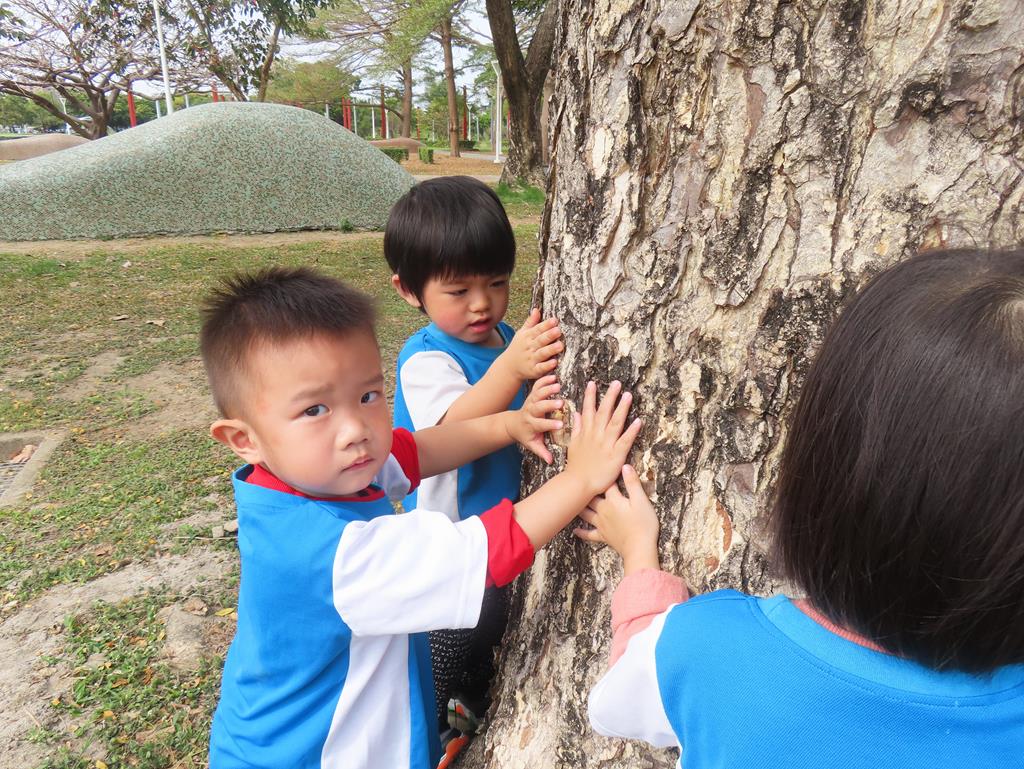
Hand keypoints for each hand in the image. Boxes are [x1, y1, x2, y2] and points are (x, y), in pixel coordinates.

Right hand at [502, 309, 562, 379]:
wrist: (509, 367)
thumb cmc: (519, 347)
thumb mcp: (522, 334)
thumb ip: (531, 322)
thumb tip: (537, 309)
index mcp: (527, 337)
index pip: (537, 329)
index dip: (546, 325)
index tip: (555, 320)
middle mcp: (529, 347)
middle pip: (540, 340)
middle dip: (549, 335)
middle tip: (558, 331)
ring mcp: (531, 359)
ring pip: (542, 354)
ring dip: (551, 349)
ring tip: (560, 345)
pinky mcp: (534, 370)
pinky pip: (541, 368)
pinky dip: (547, 366)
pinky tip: (554, 362)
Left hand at [507, 374, 562, 463]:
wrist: (513, 424)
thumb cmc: (526, 436)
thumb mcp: (532, 445)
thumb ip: (541, 452)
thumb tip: (551, 461)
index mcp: (532, 425)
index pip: (541, 425)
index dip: (550, 424)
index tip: (560, 424)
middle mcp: (530, 412)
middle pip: (539, 407)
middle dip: (549, 405)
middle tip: (560, 403)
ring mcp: (530, 402)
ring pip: (538, 394)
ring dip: (547, 389)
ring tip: (557, 385)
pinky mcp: (532, 395)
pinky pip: (537, 386)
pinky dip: (544, 380)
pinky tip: (553, 376)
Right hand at [564, 380, 642, 497]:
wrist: (578, 484)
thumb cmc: (576, 466)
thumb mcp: (573, 444)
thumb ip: (576, 428)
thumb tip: (576, 414)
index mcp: (586, 433)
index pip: (588, 411)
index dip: (590, 396)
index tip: (593, 384)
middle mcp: (596, 435)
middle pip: (604, 412)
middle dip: (610, 396)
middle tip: (617, 383)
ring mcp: (606, 444)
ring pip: (615, 423)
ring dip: (622, 408)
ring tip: (628, 395)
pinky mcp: (616, 455)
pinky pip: (625, 441)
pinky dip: (631, 431)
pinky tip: (638, 421)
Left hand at [574, 465, 660, 573]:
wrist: (639, 548)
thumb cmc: (643, 524)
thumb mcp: (642, 500)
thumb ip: (632, 483)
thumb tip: (625, 466)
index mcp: (613, 500)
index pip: (607, 484)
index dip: (605, 476)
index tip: (600, 468)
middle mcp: (603, 511)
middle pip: (591, 497)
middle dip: (586, 489)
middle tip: (579, 481)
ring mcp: (601, 524)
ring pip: (586, 513)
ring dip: (579, 507)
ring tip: (571, 501)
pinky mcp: (603, 536)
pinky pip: (589, 534)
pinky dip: (582, 532)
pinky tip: (575, 530)